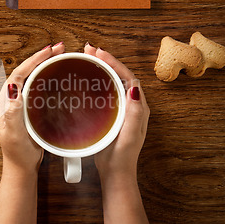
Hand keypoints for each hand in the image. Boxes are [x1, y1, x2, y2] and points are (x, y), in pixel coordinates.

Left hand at [0, 43, 64, 176]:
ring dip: (43, 64)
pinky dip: (46, 76)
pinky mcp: (29, 108)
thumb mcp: (14, 135)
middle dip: (40, 57)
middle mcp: (10, 100)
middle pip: (24, 71)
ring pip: (30, 77)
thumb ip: (12, 114)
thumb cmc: (17, 153)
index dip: (32, 61)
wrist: (22, 167)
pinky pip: (37, 86)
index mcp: (4, 103)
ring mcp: (19, 103)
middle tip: (58, 49)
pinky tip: (56, 74)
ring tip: (58, 55)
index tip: (48, 52)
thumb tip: (13, 91)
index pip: (17, 74)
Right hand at [84, 45, 149, 178]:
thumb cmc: (122, 156)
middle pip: (120, 75)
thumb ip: (133, 113)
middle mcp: (131, 105)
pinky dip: (97, 81)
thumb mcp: (129, 135)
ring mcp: (121, 109)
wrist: (115, 173)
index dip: (114, 62)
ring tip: (87, 58)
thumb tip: (134, 87)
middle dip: (106, 60)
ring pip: (112, 82)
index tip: (99, 53)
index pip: (128, 76)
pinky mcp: (111, 114)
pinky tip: (86, 79)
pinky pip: (105, 92)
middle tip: (89, 50)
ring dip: (101, 68)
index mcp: (137, 107)